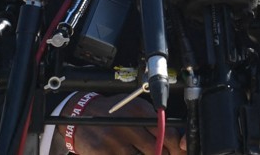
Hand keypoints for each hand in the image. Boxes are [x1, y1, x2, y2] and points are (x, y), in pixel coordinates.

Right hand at [54, 92, 184, 153]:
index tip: (179, 152)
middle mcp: (129, 125)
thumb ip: (152, 121)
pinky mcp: (104, 153)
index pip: (167, 133)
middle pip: (157, 150)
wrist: (79, 114)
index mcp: (140, 111)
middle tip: (161, 153)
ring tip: (140, 152)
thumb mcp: (134, 108)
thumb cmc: (111, 113)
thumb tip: (175, 138)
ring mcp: (116, 142)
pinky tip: (127, 153)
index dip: (176, 147)